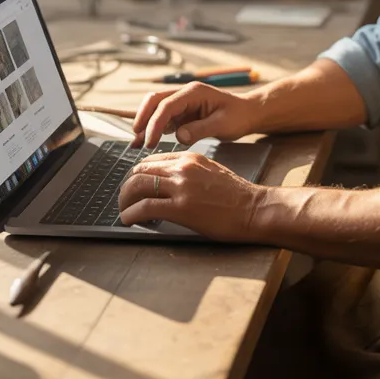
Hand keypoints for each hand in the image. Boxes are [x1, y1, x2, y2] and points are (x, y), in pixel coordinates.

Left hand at [118, 152, 264, 240]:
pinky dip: (131, 214)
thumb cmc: (238, 196)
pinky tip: (128, 220)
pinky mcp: (181, 208)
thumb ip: (190, 173)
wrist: (255, 209)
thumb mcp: (211, 172)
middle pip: (139, 171)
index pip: (151, 160)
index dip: (137, 174)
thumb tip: (170, 184)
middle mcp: (182, 168)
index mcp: (190, 158)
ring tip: (124, 212)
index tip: (134, 187)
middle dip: (127, 187)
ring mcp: (181, 187)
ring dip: (125, 200)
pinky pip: (145, 207)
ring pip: (137, 186)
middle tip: (125, 201)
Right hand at [131, 82, 261, 148]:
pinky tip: (145, 142)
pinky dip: (152, 129)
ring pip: (155, 109)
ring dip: (144, 124)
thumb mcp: (223, 124)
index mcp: (194, 92)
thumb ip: (200, 129)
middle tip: (137, 139)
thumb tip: (178, 136)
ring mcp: (182, 103)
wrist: (247, 114)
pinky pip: (162, 119)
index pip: (167, 105)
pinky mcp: (182, 113)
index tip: (150, 142)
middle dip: (143, 117)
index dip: (155, 122)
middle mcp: (184, 94)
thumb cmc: (238, 117)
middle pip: (155, 100)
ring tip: (135, 144)